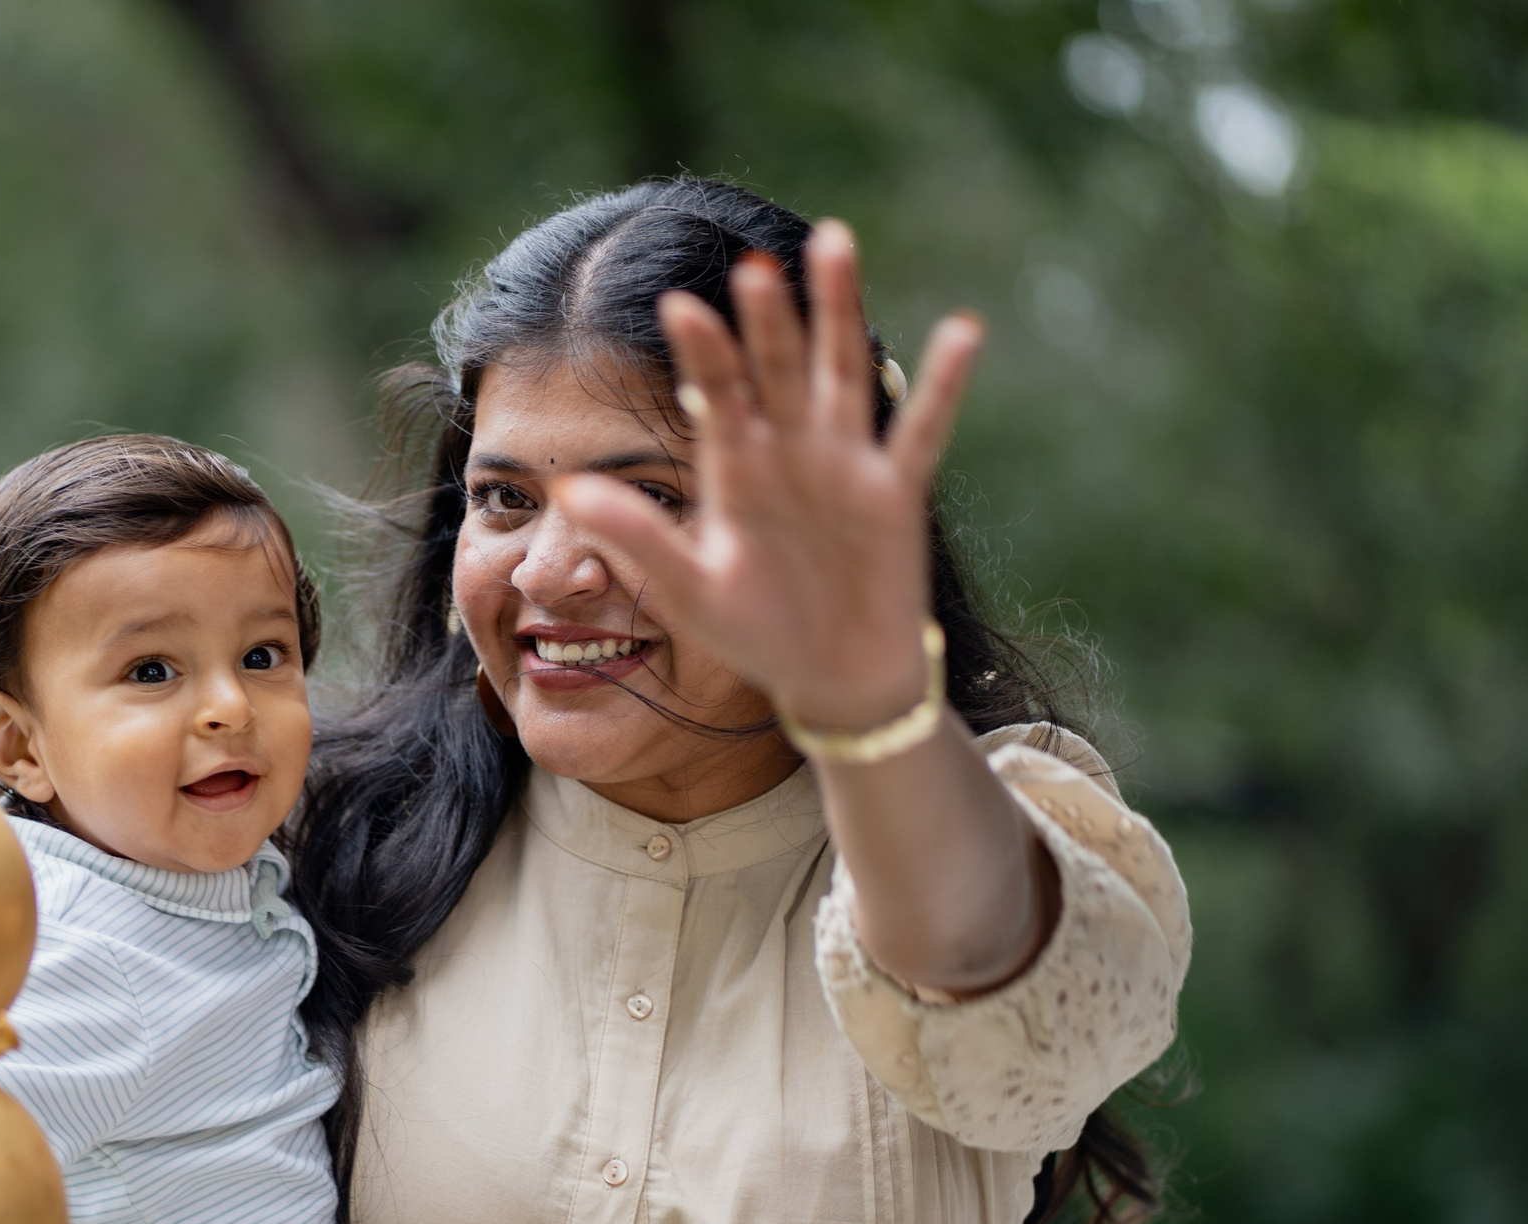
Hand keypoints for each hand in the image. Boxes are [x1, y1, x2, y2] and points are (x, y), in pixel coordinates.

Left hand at [552, 219, 981, 731]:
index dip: (703, 353)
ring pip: (842, 372)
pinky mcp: (895, 492)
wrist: (828, 677)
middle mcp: (789, 450)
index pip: (717, 395)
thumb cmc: (754, 631)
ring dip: (839, 311)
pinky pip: (922, 429)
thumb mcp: (687, 590)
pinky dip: (942, 384)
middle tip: (754, 265)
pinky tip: (962, 330)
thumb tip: (565, 491)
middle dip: (768, 317)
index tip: (678, 306)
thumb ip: (636, 536)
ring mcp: (845, 464)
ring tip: (833, 242)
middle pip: (777, 367)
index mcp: (735, 467)